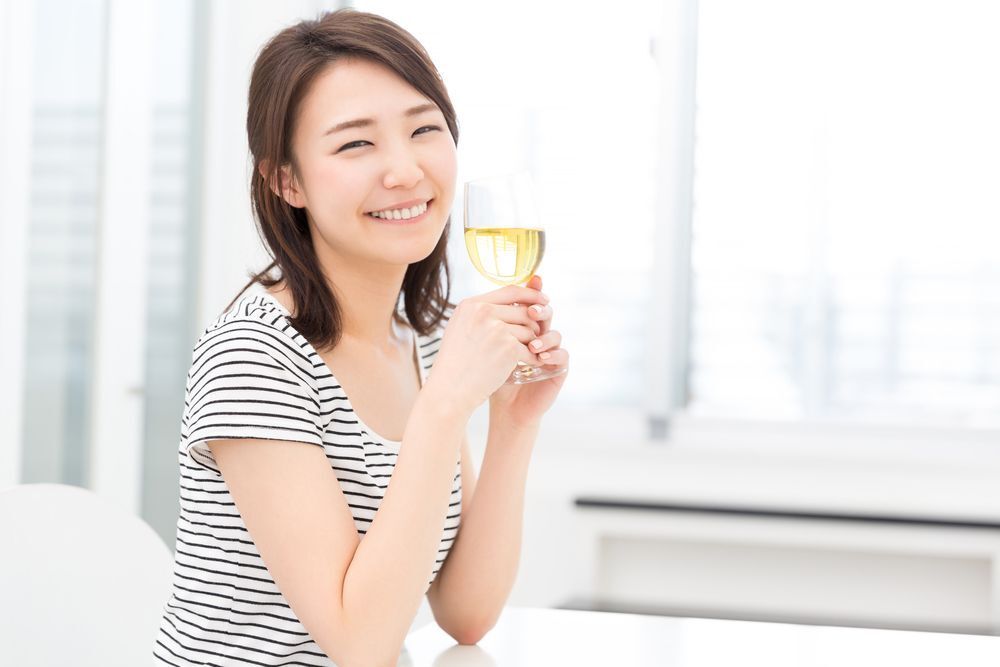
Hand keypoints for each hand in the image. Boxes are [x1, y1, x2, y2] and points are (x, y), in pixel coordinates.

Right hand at [428, 283, 549, 417]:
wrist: (449, 390)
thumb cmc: (455, 364)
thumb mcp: (462, 328)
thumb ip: (482, 313)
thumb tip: (513, 302)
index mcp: (471, 305)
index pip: (510, 290)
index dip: (530, 295)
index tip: (543, 301)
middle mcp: (483, 312)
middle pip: (524, 311)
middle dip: (532, 326)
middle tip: (533, 340)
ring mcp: (496, 328)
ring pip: (529, 330)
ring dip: (532, 344)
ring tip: (526, 355)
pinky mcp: (508, 347)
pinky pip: (531, 349)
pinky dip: (533, 358)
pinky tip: (530, 365)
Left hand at [488, 274, 568, 431]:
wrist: (502, 408)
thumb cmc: (490, 377)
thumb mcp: (485, 347)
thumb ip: (487, 326)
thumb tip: (479, 300)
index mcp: (521, 327)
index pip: (529, 303)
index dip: (533, 291)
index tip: (534, 281)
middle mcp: (539, 337)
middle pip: (546, 314)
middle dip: (540, 310)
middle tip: (531, 312)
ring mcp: (550, 352)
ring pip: (556, 334)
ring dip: (545, 336)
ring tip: (532, 343)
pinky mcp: (558, 370)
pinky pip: (563, 356)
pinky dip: (553, 354)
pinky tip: (541, 356)